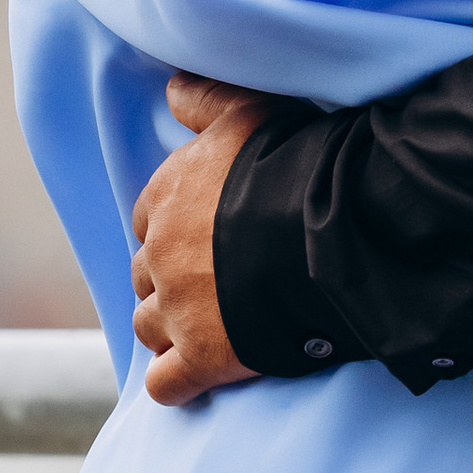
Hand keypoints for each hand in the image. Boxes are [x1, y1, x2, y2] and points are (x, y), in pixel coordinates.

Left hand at [128, 75, 271, 405]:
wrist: (326, 228)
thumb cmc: (290, 163)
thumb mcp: (247, 112)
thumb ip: (205, 98)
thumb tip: (171, 87)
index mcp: (164, 198)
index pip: (149, 221)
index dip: (177, 231)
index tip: (208, 237)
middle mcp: (159, 254)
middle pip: (146, 275)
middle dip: (170, 281)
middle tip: (213, 283)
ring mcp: (176, 310)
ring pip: (147, 327)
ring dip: (170, 329)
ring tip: (209, 327)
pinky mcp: (201, 358)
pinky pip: (166, 385)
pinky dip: (176, 383)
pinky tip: (197, 377)